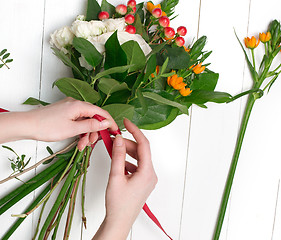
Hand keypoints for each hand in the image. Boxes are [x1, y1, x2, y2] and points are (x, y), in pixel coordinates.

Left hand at [0, 97, 117, 149]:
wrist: (28, 125)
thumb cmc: (47, 126)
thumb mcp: (73, 129)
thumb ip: (91, 126)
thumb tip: (105, 123)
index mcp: (79, 105)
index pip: (101, 112)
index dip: (110, 122)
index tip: (115, 131)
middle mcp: (76, 104)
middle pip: (93, 117)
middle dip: (94, 132)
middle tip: (91, 143)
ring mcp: (70, 109)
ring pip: (86, 121)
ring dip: (86, 134)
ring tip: (81, 145)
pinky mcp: (66, 113)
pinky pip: (78, 122)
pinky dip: (79, 131)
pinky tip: (77, 140)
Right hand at [93, 118, 156, 239]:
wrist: (119, 221)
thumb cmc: (118, 204)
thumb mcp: (116, 177)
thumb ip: (117, 156)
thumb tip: (118, 139)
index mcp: (147, 172)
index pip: (144, 144)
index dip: (135, 131)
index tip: (126, 122)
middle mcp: (151, 174)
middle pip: (140, 151)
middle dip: (126, 143)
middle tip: (113, 139)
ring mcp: (148, 178)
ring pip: (138, 158)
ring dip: (126, 152)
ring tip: (113, 150)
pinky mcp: (143, 182)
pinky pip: (136, 166)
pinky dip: (127, 161)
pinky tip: (117, 162)